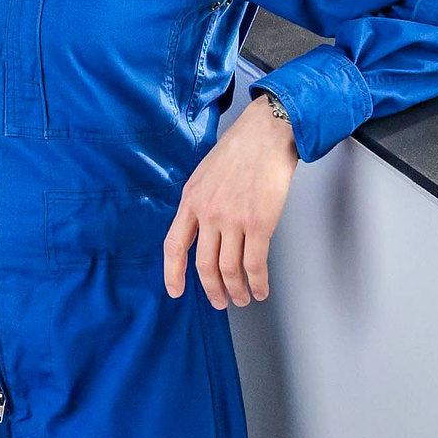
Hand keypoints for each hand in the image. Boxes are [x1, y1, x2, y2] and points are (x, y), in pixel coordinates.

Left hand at [163, 95, 298, 308]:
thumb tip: (200, 231)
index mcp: (190, 200)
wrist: (265, 136)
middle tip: (219, 301)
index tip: (175, 291)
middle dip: (211, 289)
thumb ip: (199, 203)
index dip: (172, 272)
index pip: (174, 244)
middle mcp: (208, 212)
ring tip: (242, 298)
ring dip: (236, 290)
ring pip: (230, 269)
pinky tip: (260, 289)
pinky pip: (255, 264)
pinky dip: (258, 282)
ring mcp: (232, 219)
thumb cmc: (238, 152)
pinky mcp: (259, 224)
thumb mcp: (203, 175)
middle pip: (204, 264)